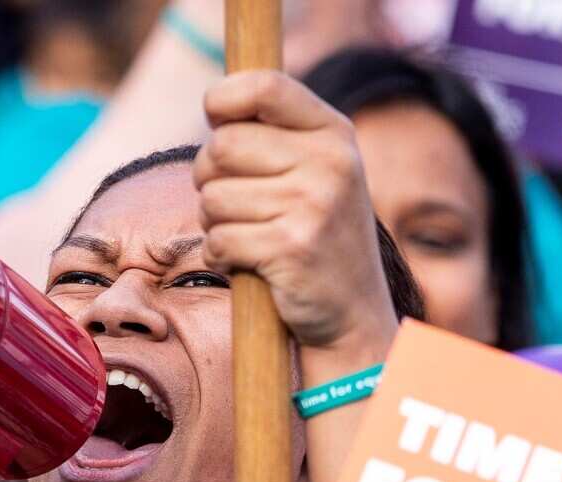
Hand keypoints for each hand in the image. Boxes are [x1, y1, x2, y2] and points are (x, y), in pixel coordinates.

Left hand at [195, 70, 395, 354]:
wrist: (353, 314)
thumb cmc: (316, 236)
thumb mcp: (317, 172)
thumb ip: (275, 134)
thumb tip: (214, 105)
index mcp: (334, 134)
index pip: (263, 86)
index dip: (222, 100)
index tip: (216, 122)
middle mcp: (330, 163)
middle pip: (221, 147)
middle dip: (208, 178)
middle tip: (232, 202)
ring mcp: (314, 205)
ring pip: (212, 198)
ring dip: (214, 223)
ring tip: (249, 236)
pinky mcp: (292, 248)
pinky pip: (218, 240)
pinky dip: (220, 256)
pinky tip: (248, 263)